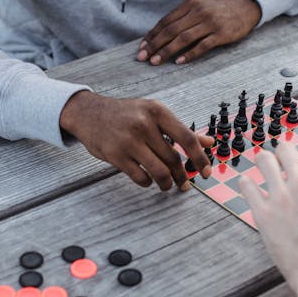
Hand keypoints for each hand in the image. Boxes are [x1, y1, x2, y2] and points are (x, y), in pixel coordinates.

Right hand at [60, 91, 212, 190]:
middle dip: (182, 175)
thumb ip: (180, 129)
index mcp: (157, 111)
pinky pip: (140, 177)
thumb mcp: (153, 113)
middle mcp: (144, 124)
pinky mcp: (115, 155)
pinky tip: (148, 180)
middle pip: (173, 158)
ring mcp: (129, 140)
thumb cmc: (125, 114)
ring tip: (168, 185)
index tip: (207, 173)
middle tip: (185, 183)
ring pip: (159, 171)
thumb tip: (209, 143)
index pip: (187, 138)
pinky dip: (147, 182)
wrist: (88, 112)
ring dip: (167, 183)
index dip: (200, 158)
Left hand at [137, 0, 261, 65]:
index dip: (152, 35)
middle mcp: (198, 11)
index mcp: (190, 4)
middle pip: (171, 30)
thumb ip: (181, 18)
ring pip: (183, 38)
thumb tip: (157, 34)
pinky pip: (202, 46)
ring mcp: (210, 23)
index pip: (166, 21)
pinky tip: (178, 62)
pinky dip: (189, 54)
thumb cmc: (217, 10)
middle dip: (154, 45)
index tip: (142, 47)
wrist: (245, 7)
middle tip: (143, 58)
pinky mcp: (221, 34)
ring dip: (167, 51)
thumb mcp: (198, 7)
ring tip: (156, 62)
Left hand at [239, 143, 297, 296]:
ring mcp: (280, 196)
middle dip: (283, 155)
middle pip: (285, 149)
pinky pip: (246, 185)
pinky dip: (247, 185)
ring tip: (264, 169)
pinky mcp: (262, 212)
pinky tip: (250, 188)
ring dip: (263, 163)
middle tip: (281, 164)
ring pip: (263, 160)